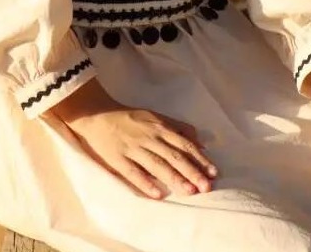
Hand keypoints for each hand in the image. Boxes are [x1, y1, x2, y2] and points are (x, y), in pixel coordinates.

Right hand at [47, 79, 216, 199]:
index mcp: (160, 127)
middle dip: (192, 171)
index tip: (213, 172)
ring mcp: (133, 148)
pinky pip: (133, 172)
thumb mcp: (156, 117)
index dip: (199, 158)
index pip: (184, 144)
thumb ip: (178, 128)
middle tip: (206, 186)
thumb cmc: (131, 118)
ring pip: (157, 165)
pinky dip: (145, 183)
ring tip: (189, 191)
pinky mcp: (118, 159)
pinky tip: (157, 194)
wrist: (98, 115)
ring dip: (174, 178)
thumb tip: (201, 144)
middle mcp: (149, 137)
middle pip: (174, 156)